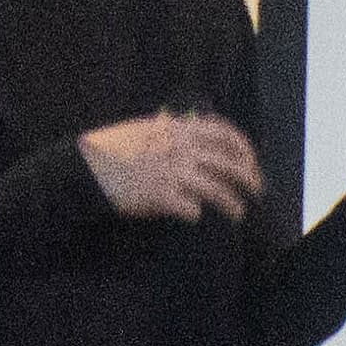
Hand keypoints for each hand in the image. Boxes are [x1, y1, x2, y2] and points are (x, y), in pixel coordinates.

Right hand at [80, 110, 267, 221]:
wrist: (88, 165)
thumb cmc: (118, 148)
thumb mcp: (150, 129)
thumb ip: (178, 131)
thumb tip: (205, 138)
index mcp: (180, 129)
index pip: (226, 135)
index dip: (245, 150)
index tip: (252, 163)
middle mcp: (182, 149)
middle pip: (230, 165)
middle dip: (250, 180)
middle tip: (257, 192)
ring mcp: (173, 173)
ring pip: (217, 190)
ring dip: (232, 204)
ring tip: (238, 213)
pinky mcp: (162, 196)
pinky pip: (191, 209)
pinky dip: (196, 213)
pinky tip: (194, 216)